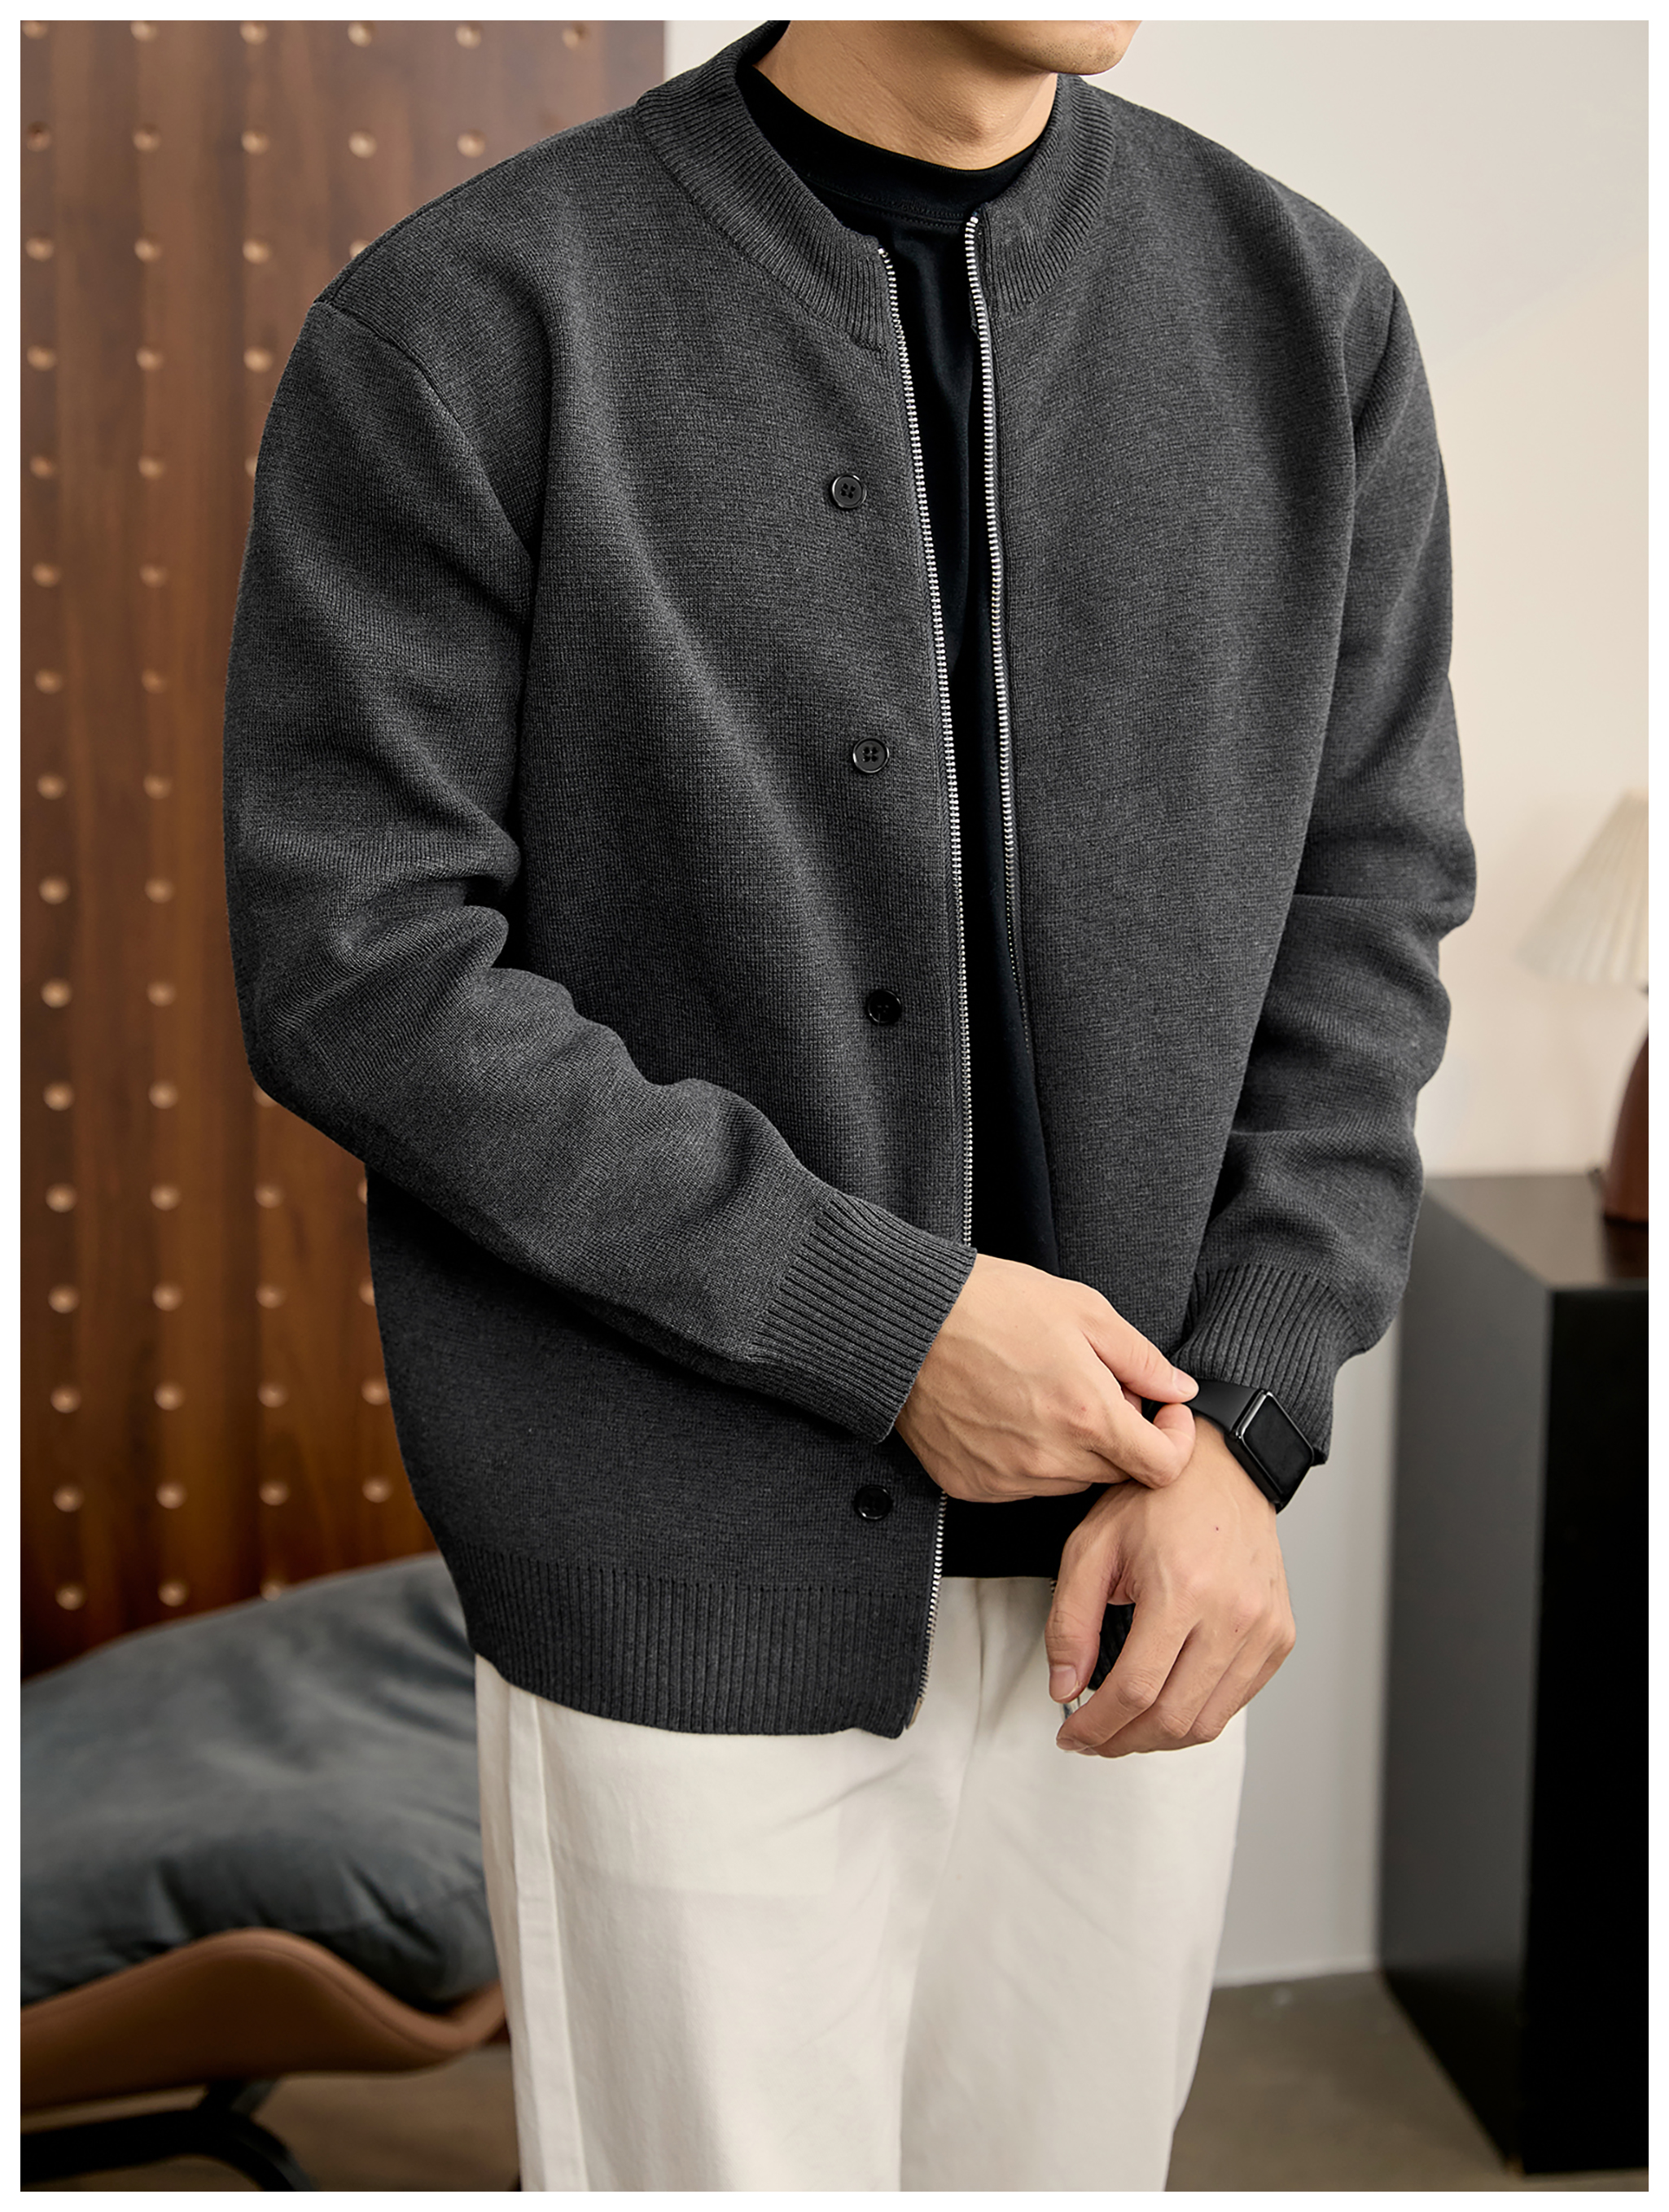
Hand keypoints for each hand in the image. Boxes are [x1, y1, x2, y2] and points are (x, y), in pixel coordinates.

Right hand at [894, 1253, 1198, 1504]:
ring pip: (1070, 1481)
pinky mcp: (974, 1485)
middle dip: (1120, 1435)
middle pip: (1116, 1473)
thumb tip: (1179, 1388)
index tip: (1163, 1416)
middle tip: (1093, 1387)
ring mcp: (1009, 1478)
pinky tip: (1009, 1414)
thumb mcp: (1083, 1310)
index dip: (1174, 1441)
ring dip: (1075, 1450)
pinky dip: (1029, 1459)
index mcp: (1087, 1415)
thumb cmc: (991, 1305)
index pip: (1163, 1467)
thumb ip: (1141, 1358)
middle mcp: (1051, 1459)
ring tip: (1044, 1396)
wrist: (908, 1322)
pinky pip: (1023, 1485)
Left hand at [1045, 1418, 1295, 1753]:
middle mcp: (1233, 1614)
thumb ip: (1069, 1621)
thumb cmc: (1156, 1500)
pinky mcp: (1279, 1637)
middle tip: (1091, 1739)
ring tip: (1124, 1727)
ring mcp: (1263, 1629)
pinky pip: (1235, 1701)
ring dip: (1159, 1737)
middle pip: (1173, 1718)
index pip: (1135, 1689)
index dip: (1096, 1727)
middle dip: (1122, 1741)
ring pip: (1207, 1722)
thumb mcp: (1092, 1546)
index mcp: (1182, 1588)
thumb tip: (1064, 1688)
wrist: (1222, 1469)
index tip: (1070, 1736)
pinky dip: (1196, 1714)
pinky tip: (1166, 1700)